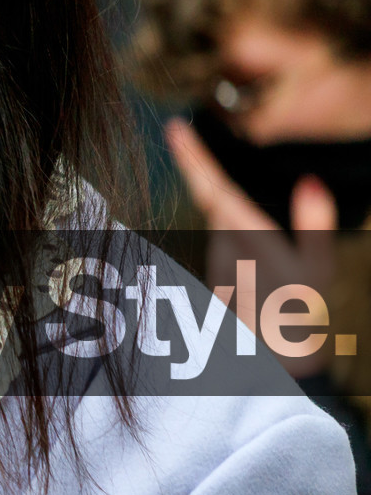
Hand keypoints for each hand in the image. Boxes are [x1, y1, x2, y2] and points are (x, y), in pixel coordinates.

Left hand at [167, 119, 337, 377]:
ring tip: (262, 268)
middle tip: (229, 190)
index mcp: (251, 245)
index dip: (195, 160)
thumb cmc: (301, 317)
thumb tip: (310, 181)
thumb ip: (315, 226)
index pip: (216, 193)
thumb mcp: (319, 271)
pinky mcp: (213, 277)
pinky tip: (252, 275)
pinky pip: (226, 249)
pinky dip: (238, 248)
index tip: (175, 128)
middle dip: (223, 199)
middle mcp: (224, 252)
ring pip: (224, 230)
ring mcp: (214, 265)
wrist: (273, 366)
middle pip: (218, 207)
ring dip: (239, 233)